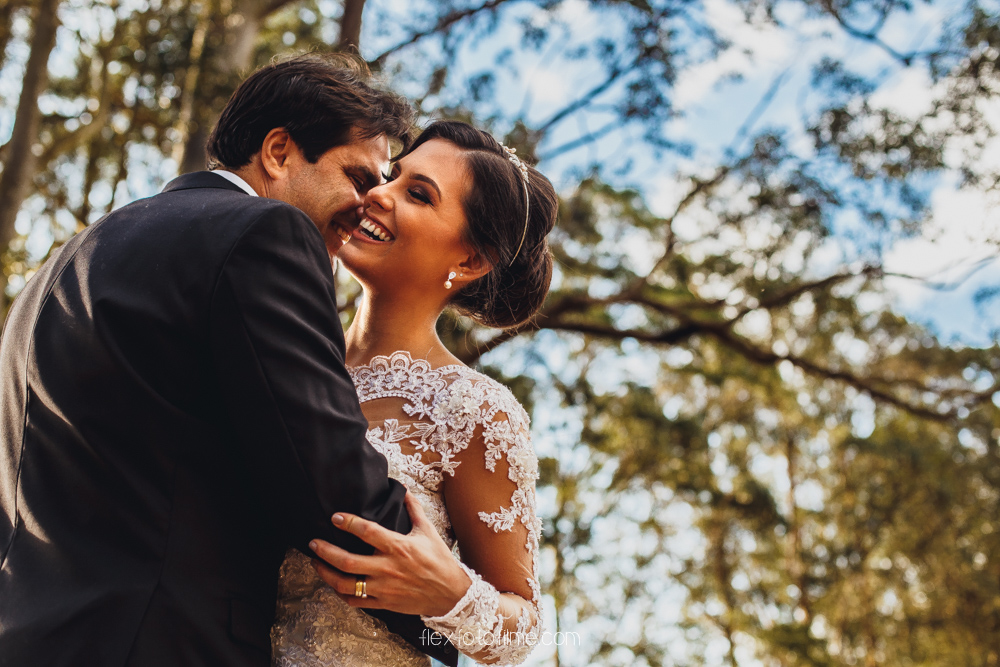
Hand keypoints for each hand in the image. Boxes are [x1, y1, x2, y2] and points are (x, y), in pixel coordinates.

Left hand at [309, 491, 471, 616]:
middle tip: (313, 543)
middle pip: (348, 561)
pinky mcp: (383, 602)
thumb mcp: (428, 531)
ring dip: (326, 573)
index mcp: (398, 547)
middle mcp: (388, 568)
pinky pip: (355, 601)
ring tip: (316, 563)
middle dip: (325, 551)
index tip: (335, 517)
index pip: (367, 532)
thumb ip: (414, 509)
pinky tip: (334, 584)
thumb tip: (404, 489)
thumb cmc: (439, 560)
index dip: (348, 522)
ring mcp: (383, 588)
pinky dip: (340, 593)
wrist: (450, 593)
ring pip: (346, 584)